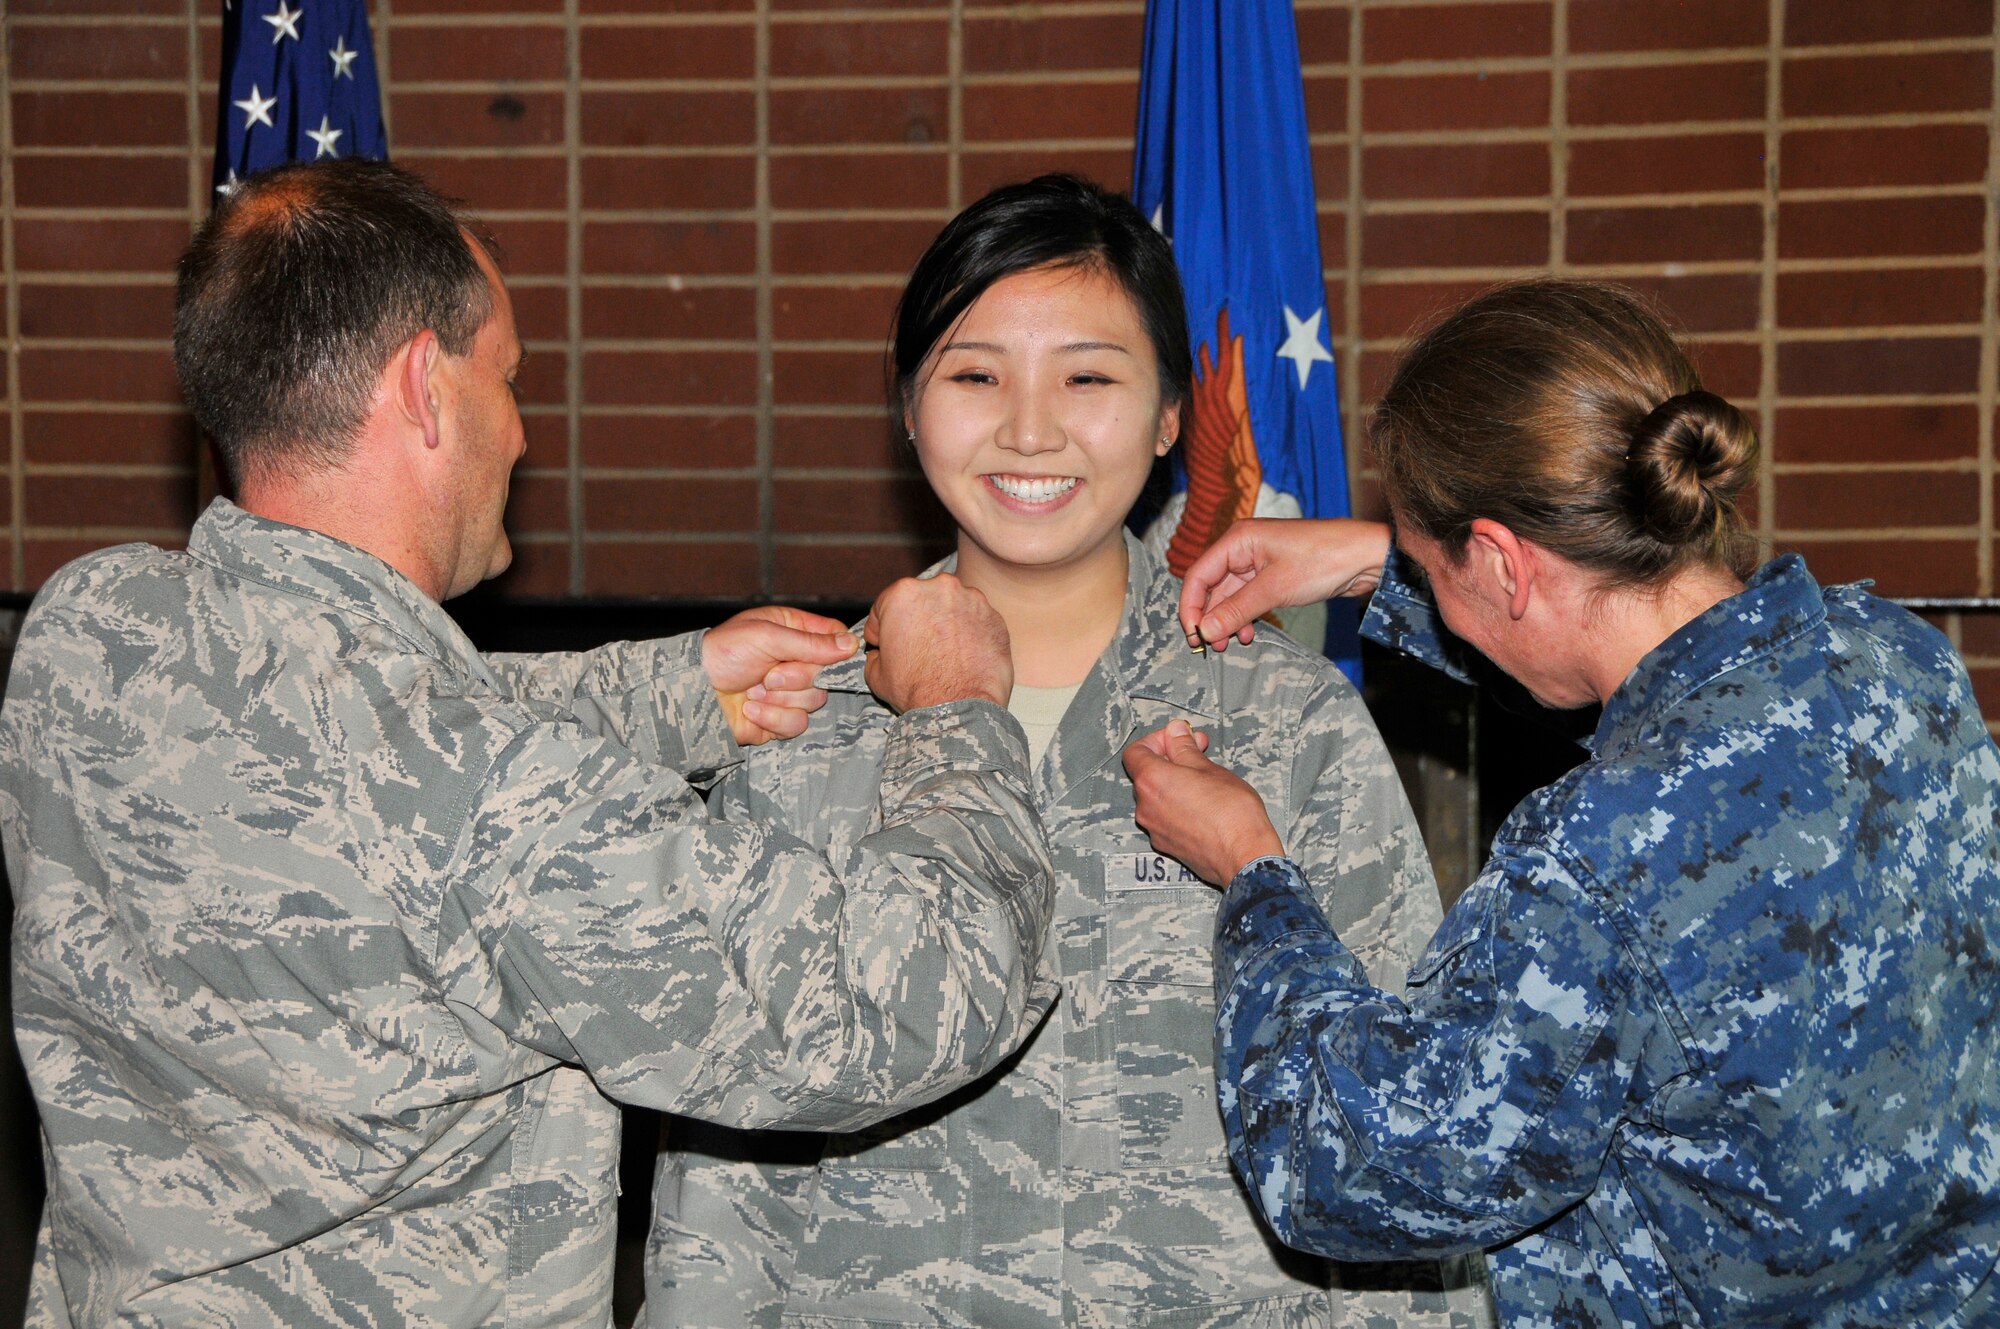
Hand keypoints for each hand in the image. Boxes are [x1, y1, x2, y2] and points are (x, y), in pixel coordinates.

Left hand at [703, 605, 857, 744]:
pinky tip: (751, 709)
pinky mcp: (778, 719)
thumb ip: (810, 643)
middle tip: (769, 675)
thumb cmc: (722, 654)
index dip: (836, 649)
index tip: (829, 656)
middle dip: (796, 678)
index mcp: (792, 632)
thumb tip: (851, 644)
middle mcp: (794, 662)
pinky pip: (797, 724)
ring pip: (814, 702)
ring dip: (781, 699)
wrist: (691, 693)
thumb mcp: (766, 636)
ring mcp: (787, 693)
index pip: (834, 638)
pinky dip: (773, 718)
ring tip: (754, 691)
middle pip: (827, 675)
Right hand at [864, 573, 1011, 712]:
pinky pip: (975, 621)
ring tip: (944, 655)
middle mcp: (939, 587)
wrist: (961, 708)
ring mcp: (972, 599)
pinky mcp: (994, 616)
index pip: (884, 608)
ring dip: (945, 625)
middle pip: (921, 602)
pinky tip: (964, 656)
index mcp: (903, 594)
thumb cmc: (917, 691)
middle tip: (917, 650)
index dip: (882, 630)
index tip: (887, 644)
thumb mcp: (876, 674)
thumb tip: (881, 652)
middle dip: (917, 622)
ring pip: (951, 608)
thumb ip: (875, 654)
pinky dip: (969, 634)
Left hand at [1121, 720, 1283, 885]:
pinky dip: (1179, 806)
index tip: (1180, 738)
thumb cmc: (1231, 812)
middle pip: (1146, 774)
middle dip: (1171, 759)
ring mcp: (1155, 829)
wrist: (1245, 857)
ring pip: (1158, 797)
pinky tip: (1204, 805)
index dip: (1157, 740)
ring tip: (1206, 780)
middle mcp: (1146, 806)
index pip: (1136, 752)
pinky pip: (1166, 817)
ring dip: (1175, 783)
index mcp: (1151, 781)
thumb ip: (1185, 748)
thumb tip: (1175, 732)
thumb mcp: (1209, 769)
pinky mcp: (1167, 845)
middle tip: (1199, 752)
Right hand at [1178, 518, 1392, 651]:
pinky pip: (1248, 598)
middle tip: (1211, 646)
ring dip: (1227, 621)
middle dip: (1209, 617)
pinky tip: (1249, 634)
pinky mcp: (1273, 575)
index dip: (1190, 607)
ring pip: (1229, 596)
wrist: (1366, 556)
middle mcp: (1243, 548)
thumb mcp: (1275, 588)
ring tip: (1231, 645)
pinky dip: (1244, 617)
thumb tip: (1205, 631)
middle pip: (1211, 586)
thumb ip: (1237, 610)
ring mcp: (1258, 562)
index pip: (1198, 575)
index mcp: (1238, 540)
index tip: (1194, 635)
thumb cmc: (1324, 558)